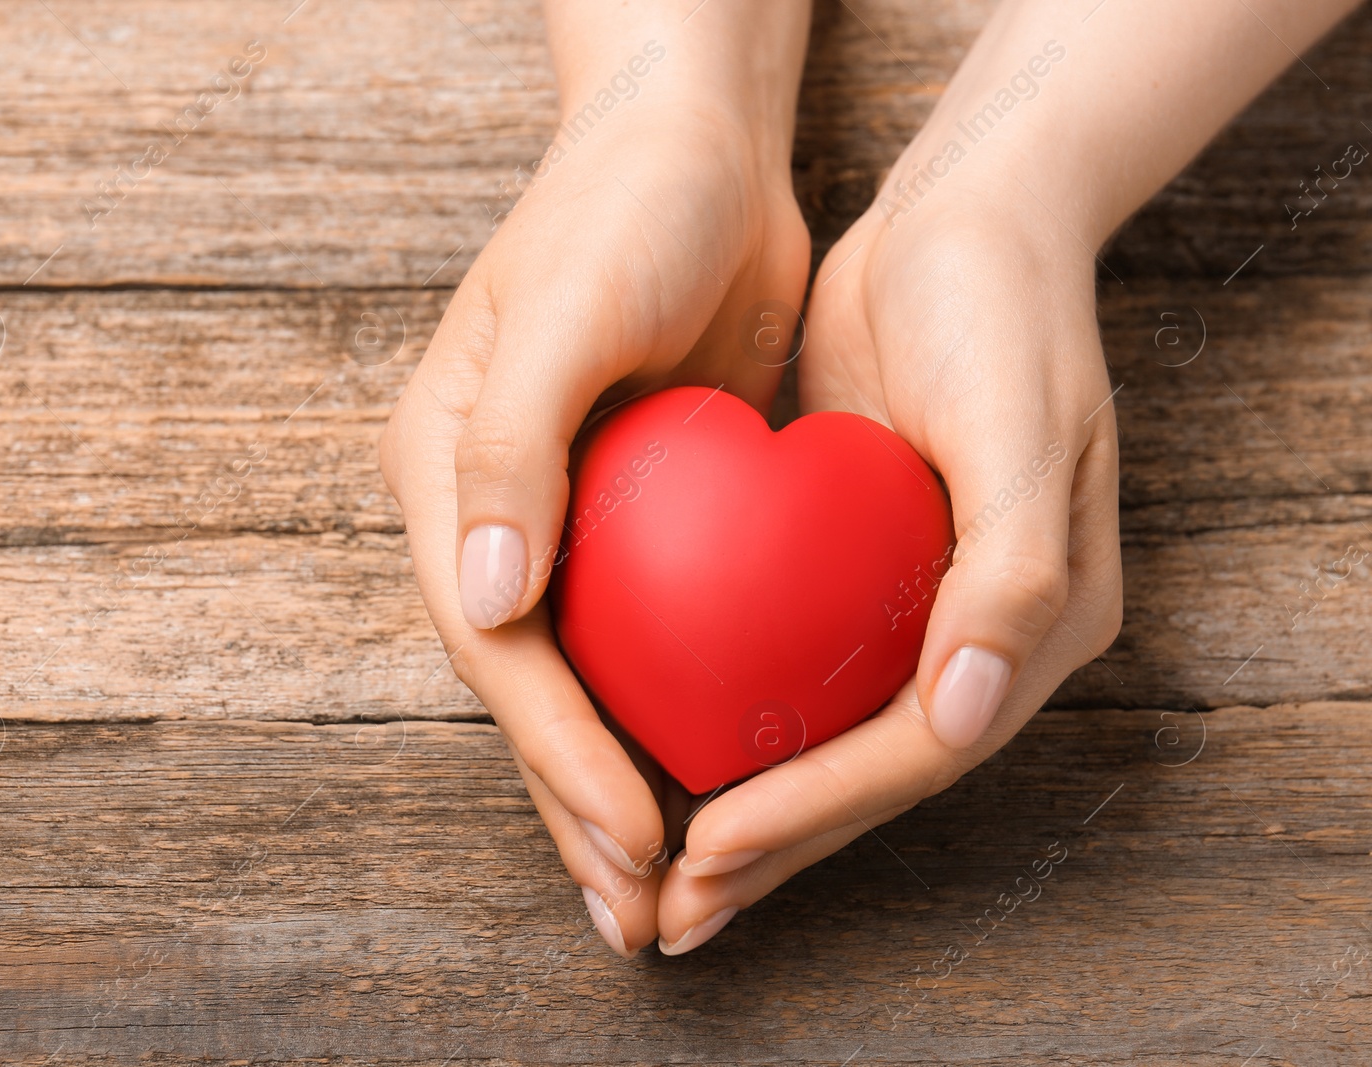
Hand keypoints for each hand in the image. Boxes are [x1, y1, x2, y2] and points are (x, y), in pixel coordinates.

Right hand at [380, 9, 810, 956]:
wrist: (692, 147)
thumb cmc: (623, 211)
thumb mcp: (562, 312)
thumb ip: (512, 450)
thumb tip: (485, 602)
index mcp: (446, 474)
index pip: (498, 644)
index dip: (561, 749)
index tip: (637, 835)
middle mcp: (494, 513)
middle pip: (531, 689)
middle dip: (581, 807)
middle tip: (642, 916)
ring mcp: (563, 521)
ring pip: (586, 683)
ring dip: (618, 790)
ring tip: (670, 890)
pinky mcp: (633, 519)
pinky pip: (647, 641)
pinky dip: (672, 718)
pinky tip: (713, 779)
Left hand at [655, 187, 1123, 953]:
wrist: (964, 223)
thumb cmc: (1002, 312)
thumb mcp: (1021, 426)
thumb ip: (1009, 573)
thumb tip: (964, 714)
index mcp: (1038, 623)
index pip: (916, 751)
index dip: (814, 810)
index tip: (709, 848)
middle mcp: (981, 634)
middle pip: (867, 773)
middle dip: (770, 847)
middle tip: (666, 911)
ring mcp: (919, 607)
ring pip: (822, 737)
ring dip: (747, 808)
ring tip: (653, 869)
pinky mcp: (859, 571)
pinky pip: (791, 668)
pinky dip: (732, 717)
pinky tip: (658, 745)